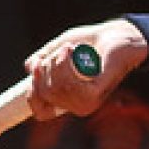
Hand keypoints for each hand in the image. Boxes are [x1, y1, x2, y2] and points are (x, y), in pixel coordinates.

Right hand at [24, 18, 148, 118]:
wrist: (118, 36)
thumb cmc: (91, 43)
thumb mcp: (58, 50)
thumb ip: (42, 60)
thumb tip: (30, 68)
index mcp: (67, 100)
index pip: (40, 112)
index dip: (31, 92)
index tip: (36, 67)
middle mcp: (76, 106)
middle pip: (44, 94)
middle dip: (45, 68)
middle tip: (61, 50)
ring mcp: (87, 103)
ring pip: (54, 89)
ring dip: (57, 62)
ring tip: (70, 47)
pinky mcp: (96, 94)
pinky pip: (68, 84)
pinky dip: (67, 64)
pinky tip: (75, 51)